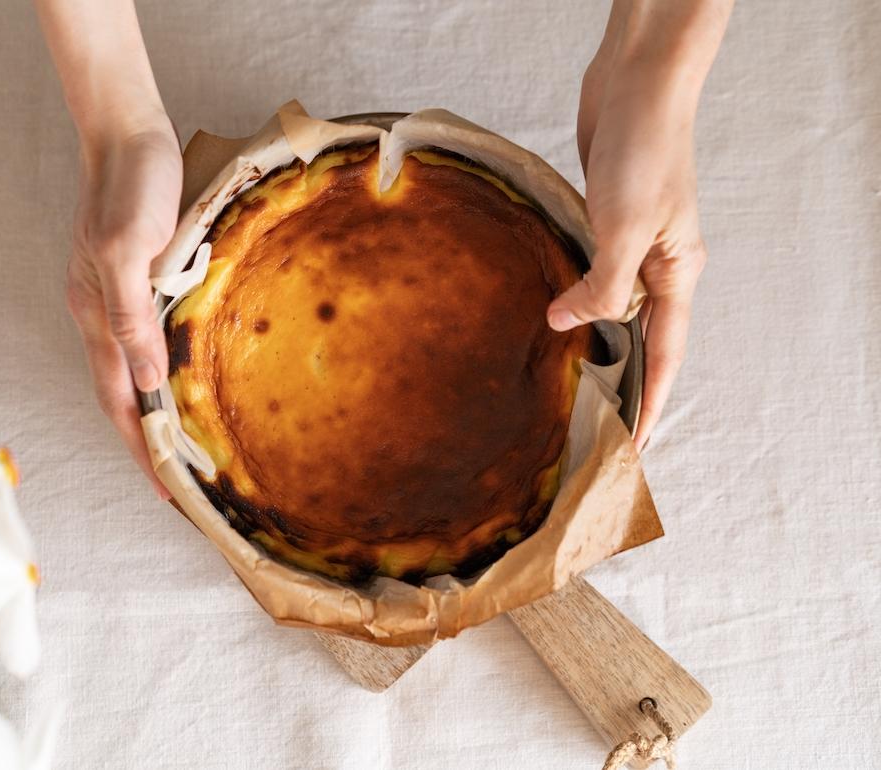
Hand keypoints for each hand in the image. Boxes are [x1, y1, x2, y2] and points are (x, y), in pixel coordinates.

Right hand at [65, 112, 181, 498]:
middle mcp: (100, 315)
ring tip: (176, 448)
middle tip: (174, 486)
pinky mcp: (134, 282)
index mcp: (96, 314)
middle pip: (120, 396)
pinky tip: (177, 381)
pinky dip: (158, 374)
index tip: (165, 490)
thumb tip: (147, 380)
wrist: (128, 135)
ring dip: (150, 413)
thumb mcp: (129, 248)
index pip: (120, 399)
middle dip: (143, 444)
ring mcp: (114, 299)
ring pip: (130, 372)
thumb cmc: (133, 186)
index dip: (141, 446)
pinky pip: (142, 341)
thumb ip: (132, 314)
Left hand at [548, 55, 707, 450]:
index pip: (666, 355)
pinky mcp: (604, 222)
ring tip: (566, 384)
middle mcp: (659, 265)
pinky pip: (590, 273)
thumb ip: (601, 284)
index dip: (653, 403)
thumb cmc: (646, 149)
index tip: (637, 447)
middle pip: (641, 337)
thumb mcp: (627, 227)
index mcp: (678, 273)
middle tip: (594, 426)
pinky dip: (573, 297)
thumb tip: (565, 324)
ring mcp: (631, 243)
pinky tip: (549, 314)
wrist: (637, 83)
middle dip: (622, 381)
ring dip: (592, 340)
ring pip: (611, 306)